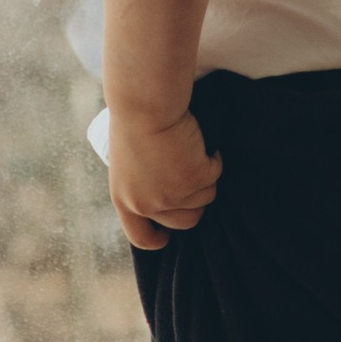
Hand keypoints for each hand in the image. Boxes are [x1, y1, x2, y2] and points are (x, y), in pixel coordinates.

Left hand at [108, 107, 220, 252]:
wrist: (144, 103)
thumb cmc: (133, 120)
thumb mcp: (126, 162)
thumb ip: (140, 183)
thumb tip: (164, 195)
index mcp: (125, 201)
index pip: (141, 237)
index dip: (157, 238)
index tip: (167, 235)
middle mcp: (148, 204)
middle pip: (185, 221)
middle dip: (194, 203)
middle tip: (193, 179)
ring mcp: (174, 194)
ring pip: (205, 198)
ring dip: (204, 177)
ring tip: (192, 152)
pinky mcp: (196, 178)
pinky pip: (215, 174)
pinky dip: (214, 158)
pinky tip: (202, 142)